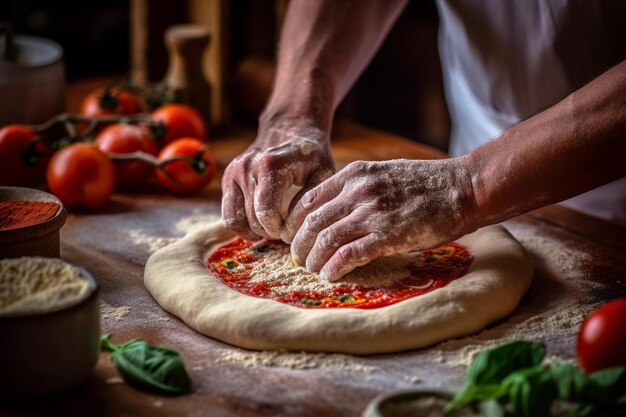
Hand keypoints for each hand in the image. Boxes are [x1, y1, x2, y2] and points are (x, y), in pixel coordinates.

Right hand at [221, 122, 334, 239]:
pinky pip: (228, 214)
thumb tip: (293, 227)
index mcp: (270, 166)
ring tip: (274, 228)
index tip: (292, 230)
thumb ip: (310, 199)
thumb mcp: (322, 173)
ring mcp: (234, 172)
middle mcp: (247, 168)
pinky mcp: (228, 178)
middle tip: (286, 231)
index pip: (266, 213)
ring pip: (237, 220)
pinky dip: (242, 226)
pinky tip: (260, 226)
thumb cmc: (311, 155)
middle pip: (252, 219)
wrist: (291, 130)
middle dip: (270, 232)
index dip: (279, 230)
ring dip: (256, 231)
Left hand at [287, 158, 477, 280]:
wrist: (463, 188)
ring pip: (325, 239)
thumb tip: (336, 211)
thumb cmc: (426, 184)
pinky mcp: (387, 235)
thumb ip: (358, 188)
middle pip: (312, 222)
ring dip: (314, 260)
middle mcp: (358, 191)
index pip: (308, 200)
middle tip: (299, 259)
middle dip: (300, 245)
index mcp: (355, 174)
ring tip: (313, 270)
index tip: (296, 237)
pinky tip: (331, 276)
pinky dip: (334, 268)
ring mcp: (372, 212)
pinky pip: (348, 254)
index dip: (296, 223)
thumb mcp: (384, 174)